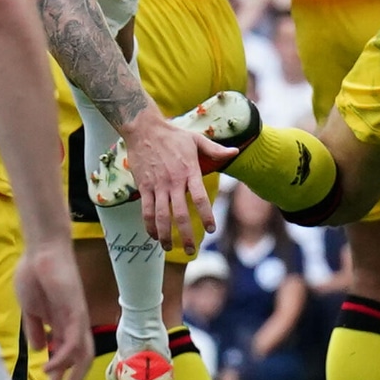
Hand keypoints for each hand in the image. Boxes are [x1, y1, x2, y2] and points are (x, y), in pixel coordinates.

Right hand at [20, 240, 92, 379]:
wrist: (40, 251)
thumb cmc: (34, 275)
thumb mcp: (30, 310)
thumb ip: (35, 330)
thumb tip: (40, 350)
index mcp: (63, 326)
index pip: (68, 359)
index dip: (60, 378)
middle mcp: (74, 326)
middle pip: (80, 363)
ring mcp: (77, 320)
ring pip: (82, 357)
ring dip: (69, 379)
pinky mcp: (76, 312)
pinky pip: (73, 341)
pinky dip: (63, 358)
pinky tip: (49, 368)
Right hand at [113, 106, 216, 250]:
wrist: (144, 128)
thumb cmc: (173, 134)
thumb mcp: (196, 139)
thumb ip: (215, 149)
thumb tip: (235, 152)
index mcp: (189, 171)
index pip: (200, 198)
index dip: (206, 216)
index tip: (211, 230)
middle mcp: (174, 182)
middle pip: (181, 214)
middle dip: (186, 235)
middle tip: (192, 250)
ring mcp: (157, 185)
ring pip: (161, 216)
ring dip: (166, 235)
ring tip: (169, 248)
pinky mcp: (144, 187)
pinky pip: (146, 210)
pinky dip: (149, 225)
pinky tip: (154, 236)